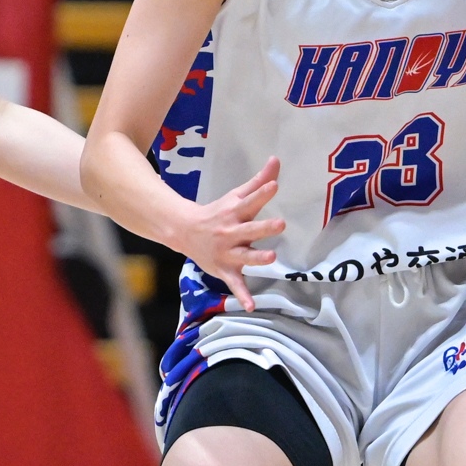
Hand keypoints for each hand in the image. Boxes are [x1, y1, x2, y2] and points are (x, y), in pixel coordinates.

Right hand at [170, 156, 284, 310]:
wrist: (184, 231)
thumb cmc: (218, 213)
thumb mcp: (235, 197)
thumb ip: (258, 182)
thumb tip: (277, 160)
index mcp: (234, 213)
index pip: (250, 202)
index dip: (263, 194)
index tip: (274, 186)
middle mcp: (231, 233)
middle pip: (250, 230)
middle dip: (264, 228)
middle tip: (280, 224)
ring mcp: (228, 253)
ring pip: (244, 256)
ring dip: (257, 258)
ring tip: (271, 257)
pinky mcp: (225, 270)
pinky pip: (235, 284)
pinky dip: (241, 295)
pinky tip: (251, 305)